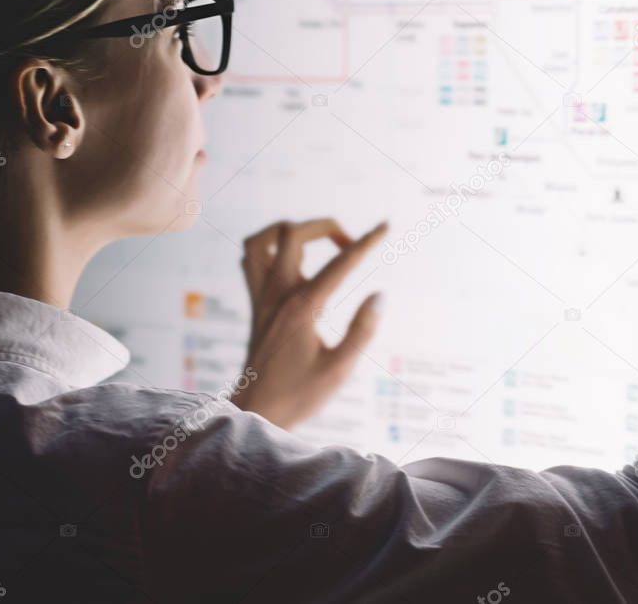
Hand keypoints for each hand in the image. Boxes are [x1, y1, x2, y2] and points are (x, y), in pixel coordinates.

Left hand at [231, 218, 388, 428]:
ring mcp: (261, 297)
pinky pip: (251, 259)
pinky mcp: (255, 304)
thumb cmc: (300, 396)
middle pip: (294, 233)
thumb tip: (380, 295)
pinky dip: (271, 249)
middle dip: (327, 227)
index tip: (386, 225)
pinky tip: (293, 264)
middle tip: (349, 248)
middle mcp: (277, 295)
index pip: (340, 263)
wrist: (255, 412)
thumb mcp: (339, 370)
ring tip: (317, 245)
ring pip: (262, 240)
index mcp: (302, 309)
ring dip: (290, 231)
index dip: (367, 241)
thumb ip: (362, 331)